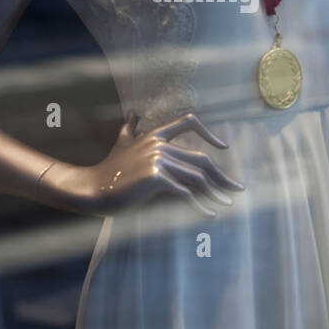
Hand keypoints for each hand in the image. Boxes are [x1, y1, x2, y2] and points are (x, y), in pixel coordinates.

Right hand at [48, 113, 243, 217]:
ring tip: (228, 205)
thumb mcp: (121, 144)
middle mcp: (159, 144)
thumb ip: (130, 129)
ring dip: (215, 193)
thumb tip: (132, 114)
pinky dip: (200, 205)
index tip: (223, 148)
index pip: (188, 122)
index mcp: (155, 135)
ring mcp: (158, 159)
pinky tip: (210, 214)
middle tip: (237, 188)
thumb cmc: (108, 170)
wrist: (92, 188)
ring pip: (197, 177)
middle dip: (221, 175)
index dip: (208, 133)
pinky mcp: (155, 177)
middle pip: (200, 159)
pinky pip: (185, 193)